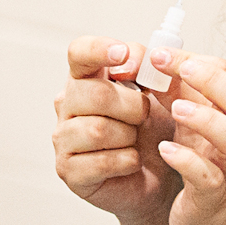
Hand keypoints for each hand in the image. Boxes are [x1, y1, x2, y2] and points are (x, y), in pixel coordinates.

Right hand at [52, 36, 179, 224]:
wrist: (162, 175)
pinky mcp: (69, 171)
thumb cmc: (155, 129)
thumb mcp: (160, 92)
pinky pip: (102, 162)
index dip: (98, 50)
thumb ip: (148, 66)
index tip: (121, 54)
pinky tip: (131, 162)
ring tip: (136, 141)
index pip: (79, 53)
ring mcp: (63, 139)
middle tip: (145, 115)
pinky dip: (127, 162)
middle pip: (94, 93)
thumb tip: (129, 58)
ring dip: (129, 136)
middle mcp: (67, 104)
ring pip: (97, 130)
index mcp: (86, 77)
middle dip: (132, 106)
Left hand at [146, 48, 225, 224]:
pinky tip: (167, 150)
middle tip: (178, 69)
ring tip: (176, 109)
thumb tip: (152, 59)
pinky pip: (208, 177)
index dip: (197, 60)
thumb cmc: (211, 165)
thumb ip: (179, 92)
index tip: (159, 53)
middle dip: (211, 82)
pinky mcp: (215, 197)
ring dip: (206, 121)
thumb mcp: (196, 123)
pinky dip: (188, 161)